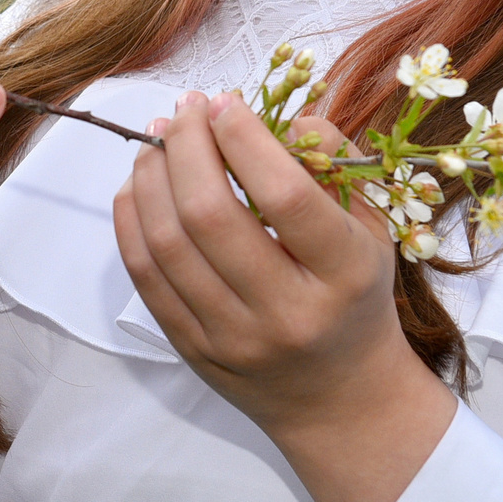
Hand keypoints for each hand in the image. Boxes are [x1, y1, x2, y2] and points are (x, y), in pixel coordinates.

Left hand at [112, 90, 456, 501]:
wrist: (342, 400)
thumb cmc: (356, 297)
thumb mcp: (370, 230)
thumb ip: (333, 164)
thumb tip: (284, 114)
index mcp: (344, 275)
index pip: (284, 197)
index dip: (244, 139)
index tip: (224, 102)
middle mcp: (287, 312)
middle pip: (211, 216)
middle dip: (186, 147)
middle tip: (184, 109)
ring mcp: (233, 337)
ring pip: (168, 244)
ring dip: (151, 176)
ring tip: (156, 137)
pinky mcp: (192, 350)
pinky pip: (145, 276)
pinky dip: (131, 219)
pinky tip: (138, 183)